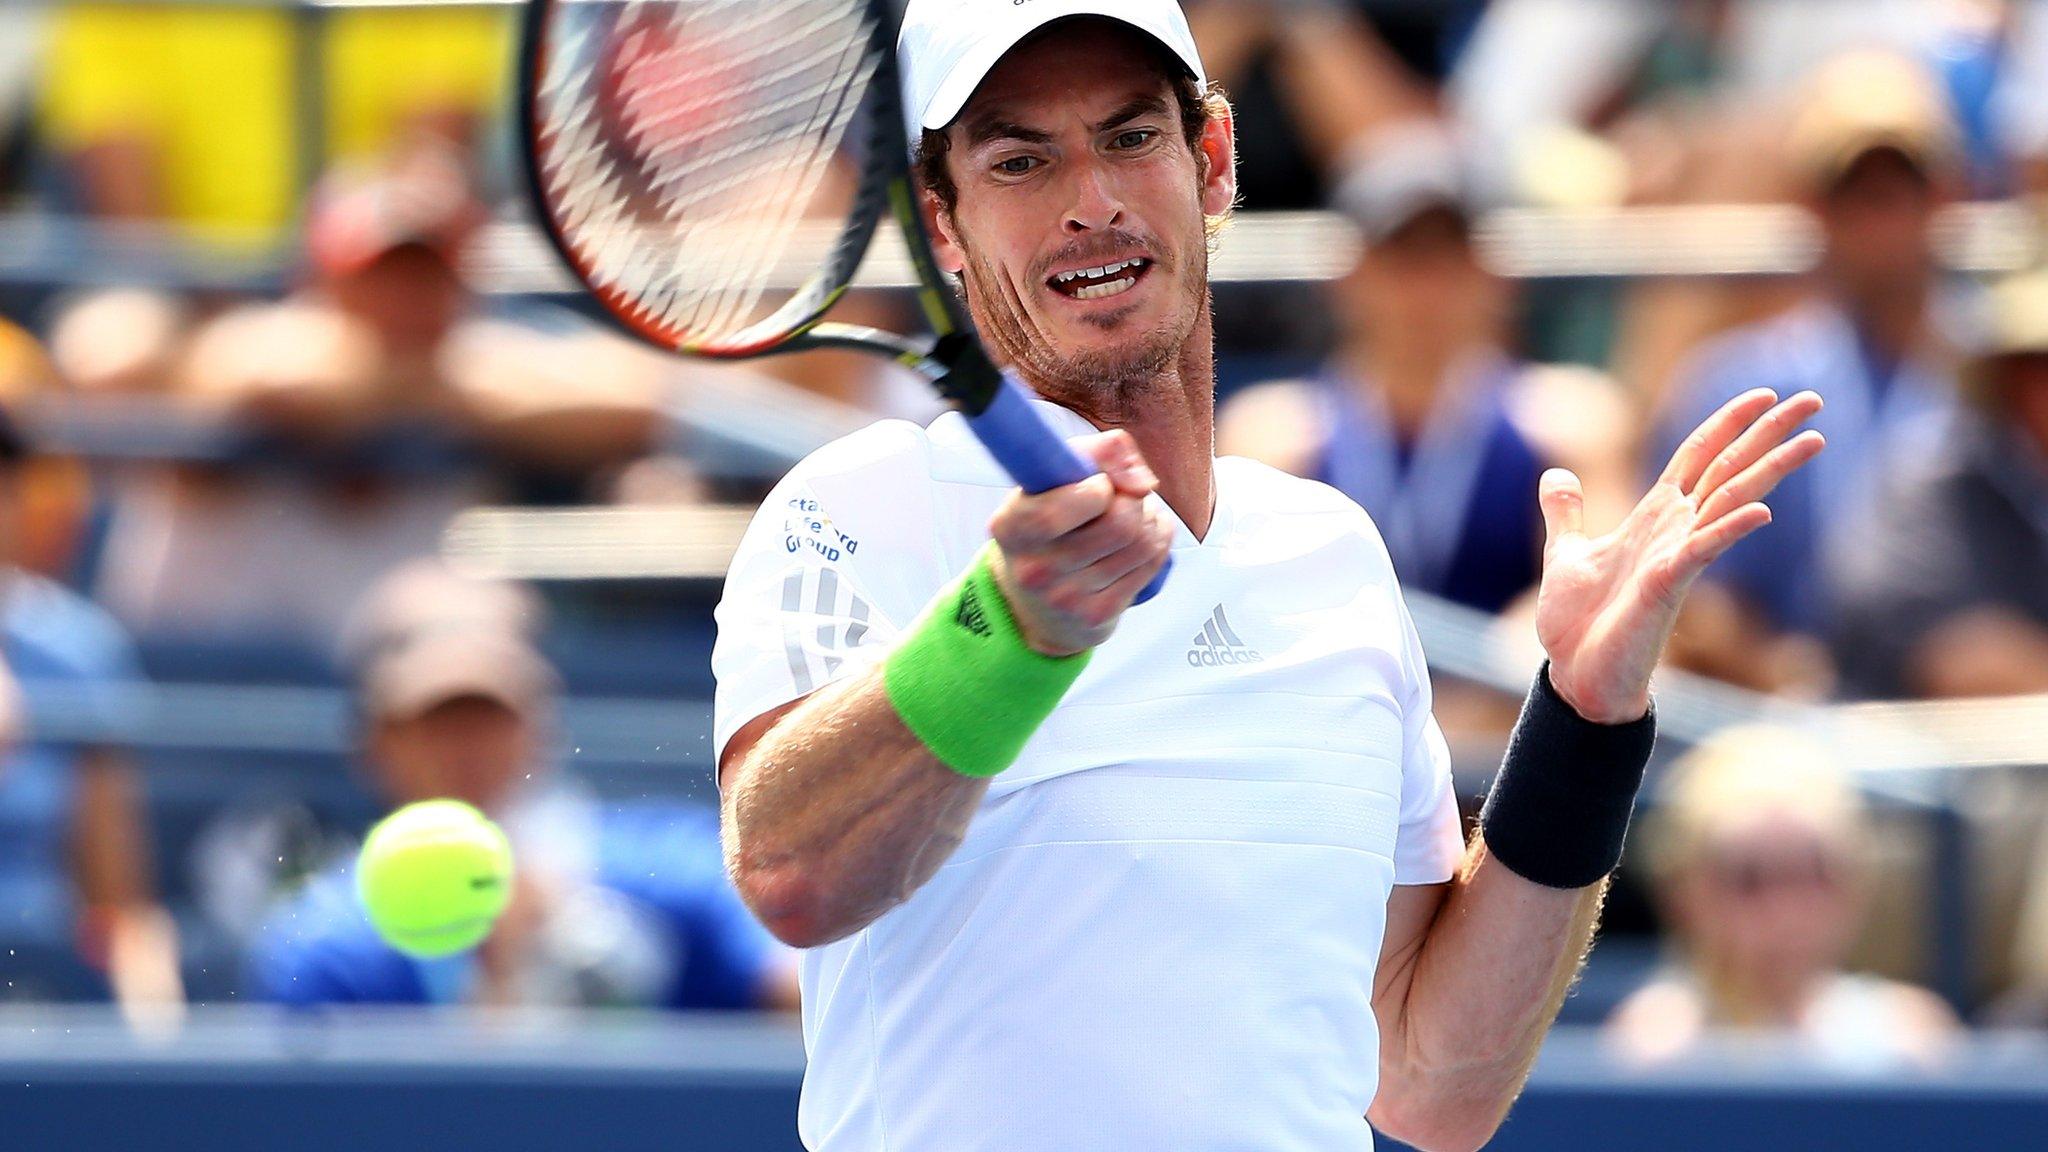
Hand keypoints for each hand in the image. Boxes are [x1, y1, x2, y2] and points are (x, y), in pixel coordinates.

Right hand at [988, 430, 1173, 656]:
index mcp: (1012, 527)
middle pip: (1121, 523)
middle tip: (1121, 498)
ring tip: (1132, 516)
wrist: (1033, 604)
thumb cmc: (1047, 524)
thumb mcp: (1052, 479)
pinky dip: (1157, 539)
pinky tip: (1141, 537)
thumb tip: (1142, 481)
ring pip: (1142, 543)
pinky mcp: (1096, 615)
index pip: (1080, 500)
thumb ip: (1098, 453)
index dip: (1103, 485)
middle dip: (1133, 500)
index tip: (1097, 484)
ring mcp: (1066, 598)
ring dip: (1148, 518)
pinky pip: (1151, 563)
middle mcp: (1034, 568)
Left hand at [1536, 389, 1823, 722]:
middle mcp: (1675, 531)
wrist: (1575, 676)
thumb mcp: (1566, 553)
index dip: (1727, 423)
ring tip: (1814, 437)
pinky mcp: (1668, 585)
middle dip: (1769, 432)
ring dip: (1770, 467)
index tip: (1764, 394)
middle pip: (1729, 467)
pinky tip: (1762, 511)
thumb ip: (1567, 513)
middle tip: (1815, 400)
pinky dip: (1729, 529)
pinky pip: (1704, 551)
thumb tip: (1555, 476)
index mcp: (1653, 518)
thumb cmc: (1579, 623)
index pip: (1697, 456)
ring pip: (1731, 500)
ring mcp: (1678, 556)